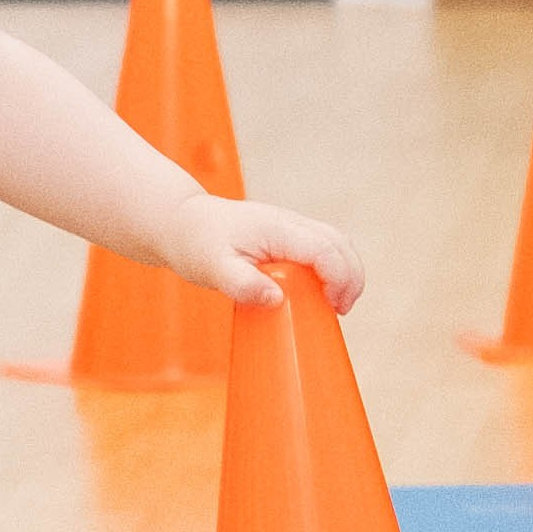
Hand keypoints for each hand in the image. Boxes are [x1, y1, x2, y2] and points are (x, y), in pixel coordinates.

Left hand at [159, 193, 364, 311]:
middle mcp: (289, 222)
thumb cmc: (195, 245)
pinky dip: (334, 265)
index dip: (339, 278)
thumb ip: (243, 284)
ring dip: (346, 270)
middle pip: (339, 242)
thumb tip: (275, 299)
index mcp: (277, 229)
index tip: (335, 306)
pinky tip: (324, 289)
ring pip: (336, 241)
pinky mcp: (288, 233)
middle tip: (342, 309)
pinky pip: (323, 245)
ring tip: (338, 303)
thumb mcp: (212, 270)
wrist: (181, 223)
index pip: (325, 249)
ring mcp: (291, 225)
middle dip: (351, 276)